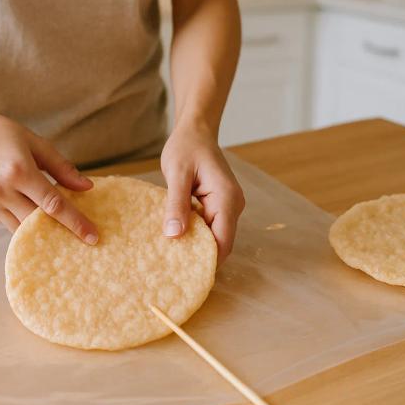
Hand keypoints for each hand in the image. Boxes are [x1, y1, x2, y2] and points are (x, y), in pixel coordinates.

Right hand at [0, 103, 97, 242]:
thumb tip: (87, 187)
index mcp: (19, 171)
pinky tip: (37, 216)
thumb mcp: (35, 143)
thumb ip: (62, 167)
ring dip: (43, 231)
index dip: (75, 222)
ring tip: (64, 232)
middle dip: (62, 232)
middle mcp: (2, 190)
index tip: (93, 237)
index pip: (53, 205)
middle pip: (39, 222)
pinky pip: (11, 223)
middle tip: (84, 239)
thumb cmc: (1, 132)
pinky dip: (26, 222)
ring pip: (23, 229)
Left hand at [160, 123, 244, 263]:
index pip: (222, 240)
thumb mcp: (177, 174)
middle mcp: (233, 205)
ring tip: (172, 258)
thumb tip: (174, 235)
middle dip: (200, 256)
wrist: (196, 130)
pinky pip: (209, 226)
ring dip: (196, 245)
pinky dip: (195, 233)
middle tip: (174, 270)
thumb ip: (176, 204)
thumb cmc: (186, 147)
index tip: (186, 274)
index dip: (207, 260)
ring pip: (214, 235)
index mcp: (227, 198)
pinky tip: (176, 238)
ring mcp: (227, 206)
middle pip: (221, 242)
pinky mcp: (218, 205)